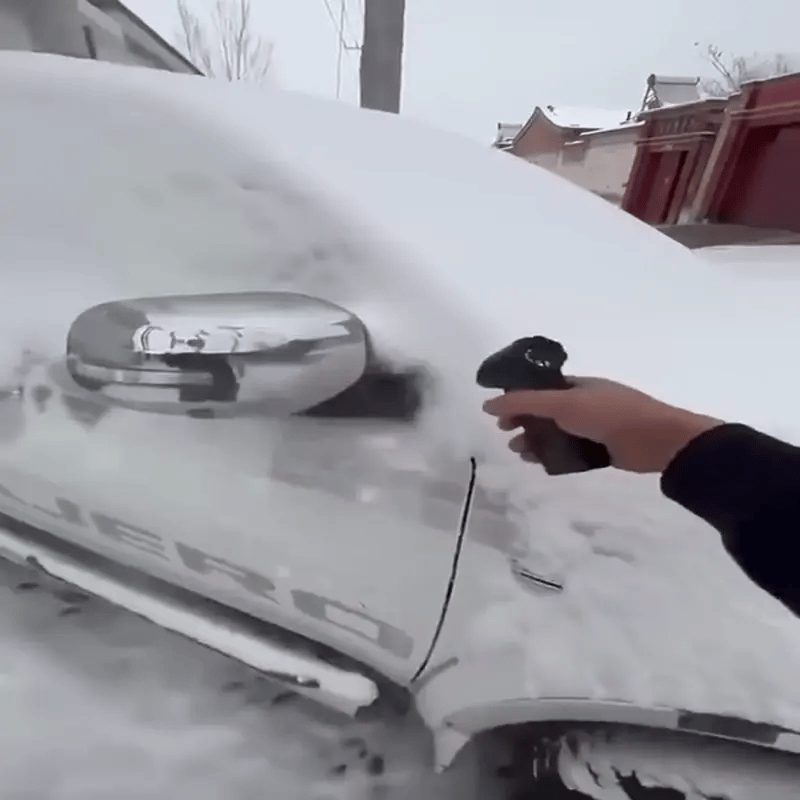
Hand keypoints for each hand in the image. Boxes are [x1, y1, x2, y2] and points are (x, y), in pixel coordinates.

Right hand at [482, 377, 723, 473]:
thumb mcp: (562, 403)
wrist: (655, 440)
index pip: (540, 389)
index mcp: (577, 385)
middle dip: (524, 423)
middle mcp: (585, 403)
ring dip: (536, 442)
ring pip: (557, 434)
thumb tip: (487, 404)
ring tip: (520, 454)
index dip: (518, 400)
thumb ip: (524, 402)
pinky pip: (571, 452)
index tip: (499, 416)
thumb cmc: (608, 414)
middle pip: (546, 412)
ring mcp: (594, 427)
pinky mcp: (602, 450)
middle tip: (506, 436)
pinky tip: (541, 465)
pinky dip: (554, 457)